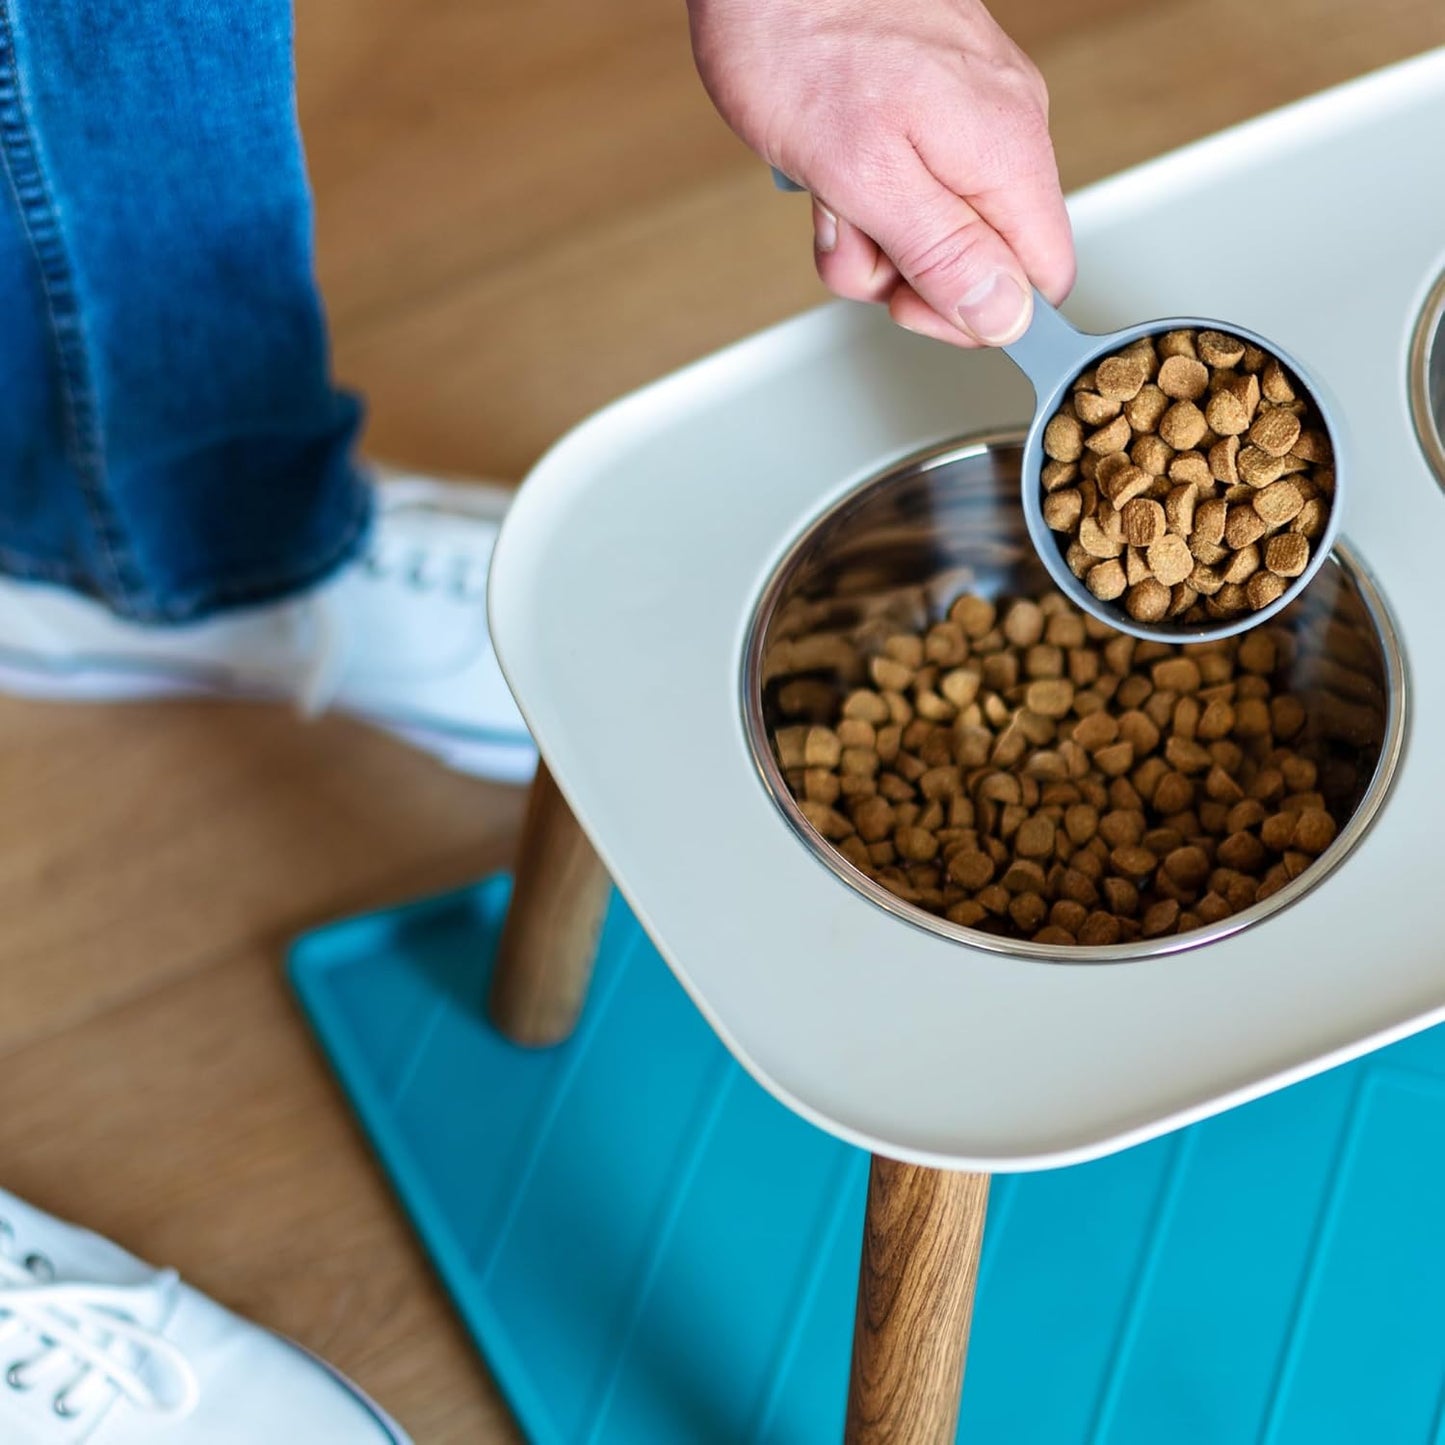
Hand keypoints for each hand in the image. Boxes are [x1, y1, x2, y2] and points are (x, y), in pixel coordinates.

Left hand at [688, 0, 1073, 346]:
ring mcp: (965, 114)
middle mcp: (1002, 132)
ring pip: (931, 229)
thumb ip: (942, 253)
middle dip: (901, 273)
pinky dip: (858, 192)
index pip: (1041, 279)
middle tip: (850, 233)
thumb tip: (1004, 318)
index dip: (975, 315)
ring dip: (866, 235)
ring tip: (828, 187)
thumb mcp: (865, 175)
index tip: (912, 305)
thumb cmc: (796, 36)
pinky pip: (906, 184)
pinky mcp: (926, 104)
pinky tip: (827, 163)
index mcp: (1006, 152)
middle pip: (979, 262)